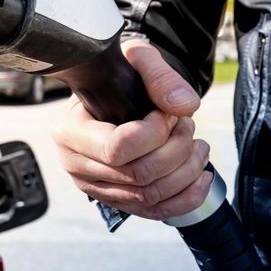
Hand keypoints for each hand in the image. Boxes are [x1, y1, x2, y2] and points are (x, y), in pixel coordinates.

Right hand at [50, 40, 212, 220]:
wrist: (108, 92)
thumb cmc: (116, 76)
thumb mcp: (133, 58)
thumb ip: (159, 75)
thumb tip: (183, 107)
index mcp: (69, 130)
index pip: (116, 148)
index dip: (154, 133)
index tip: (167, 113)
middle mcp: (75, 163)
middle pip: (137, 175)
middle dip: (176, 149)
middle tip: (187, 125)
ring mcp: (94, 186)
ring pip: (149, 195)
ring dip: (186, 171)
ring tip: (197, 145)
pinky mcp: (115, 198)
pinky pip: (153, 212)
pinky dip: (185, 199)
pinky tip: (201, 177)